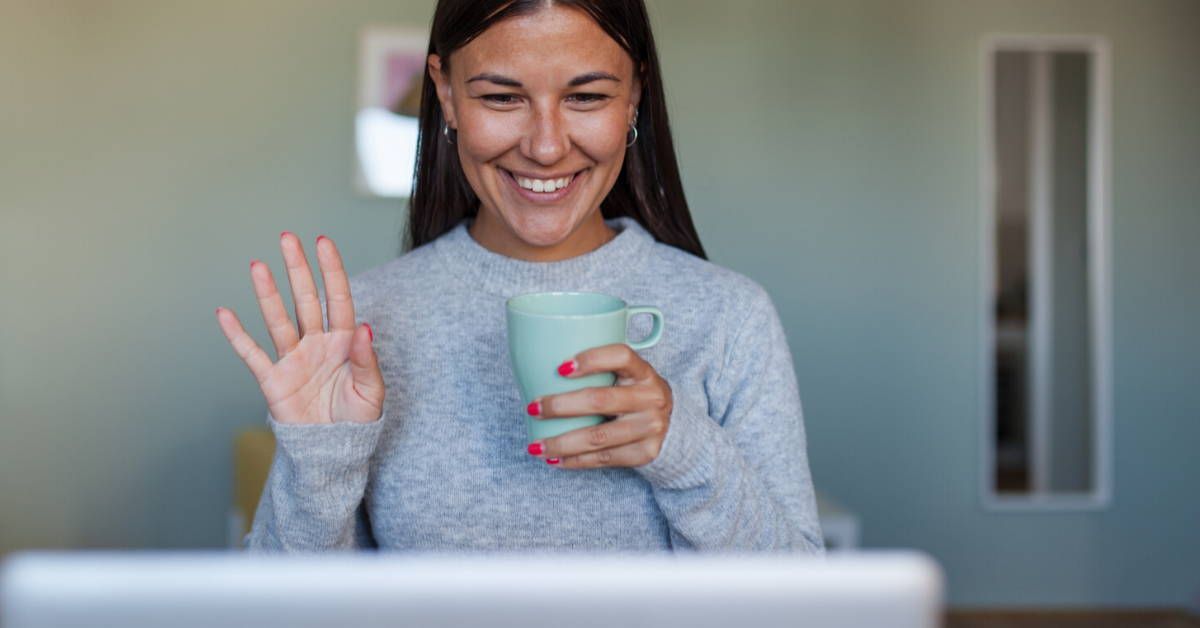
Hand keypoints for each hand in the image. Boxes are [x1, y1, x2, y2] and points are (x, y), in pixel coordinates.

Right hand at [216, 233, 384, 424]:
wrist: (333, 451)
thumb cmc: (356, 420)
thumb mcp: (371, 392)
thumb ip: (367, 361)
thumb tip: (365, 328)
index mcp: (344, 343)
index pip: (338, 299)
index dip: (331, 271)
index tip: (322, 242)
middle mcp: (316, 344)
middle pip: (305, 300)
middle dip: (297, 269)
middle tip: (287, 238)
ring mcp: (293, 360)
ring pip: (278, 320)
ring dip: (268, 294)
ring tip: (258, 266)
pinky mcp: (273, 380)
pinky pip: (252, 354)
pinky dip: (237, 335)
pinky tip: (224, 313)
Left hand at [526, 345, 671, 467]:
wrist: (673, 427)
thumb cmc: (636, 395)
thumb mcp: (629, 376)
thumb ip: (601, 372)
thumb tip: (543, 372)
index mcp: (644, 372)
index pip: (621, 356)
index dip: (591, 359)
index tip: (560, 368)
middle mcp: (651, 398)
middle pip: (600, 400)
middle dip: (560, 406)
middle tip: (533, 408)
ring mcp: (650, 427)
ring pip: (598, 437)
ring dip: (561, 443)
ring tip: (536, 446)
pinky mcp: (645, 453)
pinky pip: (604, 458)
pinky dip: (575, 461)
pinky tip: (555, 460)